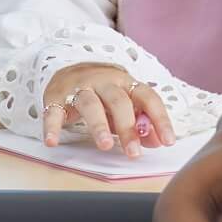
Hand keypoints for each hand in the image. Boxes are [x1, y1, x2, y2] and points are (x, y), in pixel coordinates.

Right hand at [41, 63, 175, 155]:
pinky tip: (53, 142)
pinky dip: (53, 127)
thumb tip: (159, 142)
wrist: (67, 69)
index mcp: (126, 83)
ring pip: (91, 104)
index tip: (169, 141)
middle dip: (128, 127)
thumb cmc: (103, 93)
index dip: (160, 119)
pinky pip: (54, 112)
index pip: (148, 98)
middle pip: (119, 102)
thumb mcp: (125, 105)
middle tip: (134, 152)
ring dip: (99, 125)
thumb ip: (142, 124)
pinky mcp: (56, 97)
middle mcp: (105, 82)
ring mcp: (80, 88)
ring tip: (106, 145)